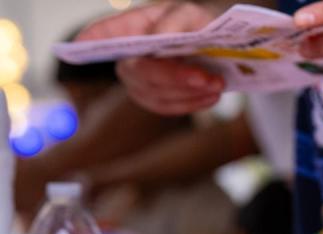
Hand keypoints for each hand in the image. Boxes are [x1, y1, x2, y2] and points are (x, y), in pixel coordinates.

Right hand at [75, 2, 224, 114]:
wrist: (220, 47)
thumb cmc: (199, 24)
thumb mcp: (191, 13)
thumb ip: (175, 20)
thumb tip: (158, 38)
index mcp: (132, 28)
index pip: (103, 34)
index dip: (91, 39)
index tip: (80, 43)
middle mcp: (129, 55)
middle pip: (138, 72)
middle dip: (174, 77)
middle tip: (207, 78)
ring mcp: (140, 81)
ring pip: (155, 94)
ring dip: (189, 93)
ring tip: (217, 84)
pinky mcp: (156, 99)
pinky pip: (167, 107)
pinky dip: (192, 104)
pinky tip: (211, 96)